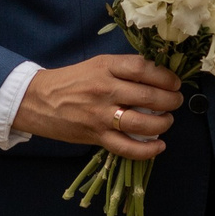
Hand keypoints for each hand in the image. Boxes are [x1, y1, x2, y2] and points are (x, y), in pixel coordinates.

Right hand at [15, 54, 181, 157]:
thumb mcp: (97, 65)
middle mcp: (105, 90)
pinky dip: (147, 150)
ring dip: (163, 124)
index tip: (174, 82)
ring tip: (167, 121)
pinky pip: (127, 148)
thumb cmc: (71, 81)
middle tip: (176, 101)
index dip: (165, 76)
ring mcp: (101, 116)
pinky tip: (158, 146)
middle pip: (148, 96)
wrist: (38, 100)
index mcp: (106, 67)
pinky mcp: (96, 136)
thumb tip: (158, 77)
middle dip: (170, 100)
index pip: (143, 68)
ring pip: (142, 123)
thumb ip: (123, 70)